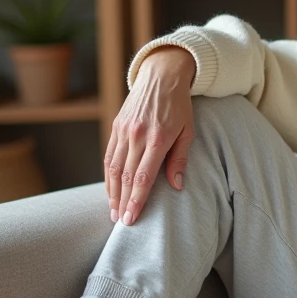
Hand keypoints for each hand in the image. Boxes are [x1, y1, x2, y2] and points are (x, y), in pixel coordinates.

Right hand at [104, 47, 195, 224]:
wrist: (161, 75)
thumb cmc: (180, 106)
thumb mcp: (188, 131)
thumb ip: (180, 159)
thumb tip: (176, 186)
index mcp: (158, 138)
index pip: (143, 177)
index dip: (136, 201)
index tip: (132, 219)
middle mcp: (137, 135)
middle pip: (125, 177)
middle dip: (122, 202)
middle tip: (120, 222)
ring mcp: (124, 130)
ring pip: (113, 168)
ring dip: (112, 192)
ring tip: (112, 211)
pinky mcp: (116, 126)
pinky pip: (109, 155)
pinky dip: (108, 175)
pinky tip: (110, 189)